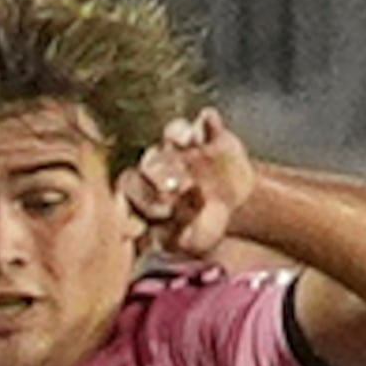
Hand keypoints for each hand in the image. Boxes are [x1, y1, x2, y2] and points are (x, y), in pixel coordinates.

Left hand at [121, 110, 259, 258]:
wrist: (234, 204)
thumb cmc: (203, 223)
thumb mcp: (191, 243)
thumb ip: (173, 243)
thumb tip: (158, 243)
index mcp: (145, 188)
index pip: (131, 187)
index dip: (141, 197)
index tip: (161, 211)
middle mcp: (159, 163)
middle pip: (151, 159)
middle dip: (161, 170)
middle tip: (175, 185)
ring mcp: (184, 146)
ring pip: (173, 132)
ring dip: (178, 134)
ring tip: (187, 143)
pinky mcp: (210, 133)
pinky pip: (207, 121)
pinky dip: (209, 122)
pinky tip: (211, 125)